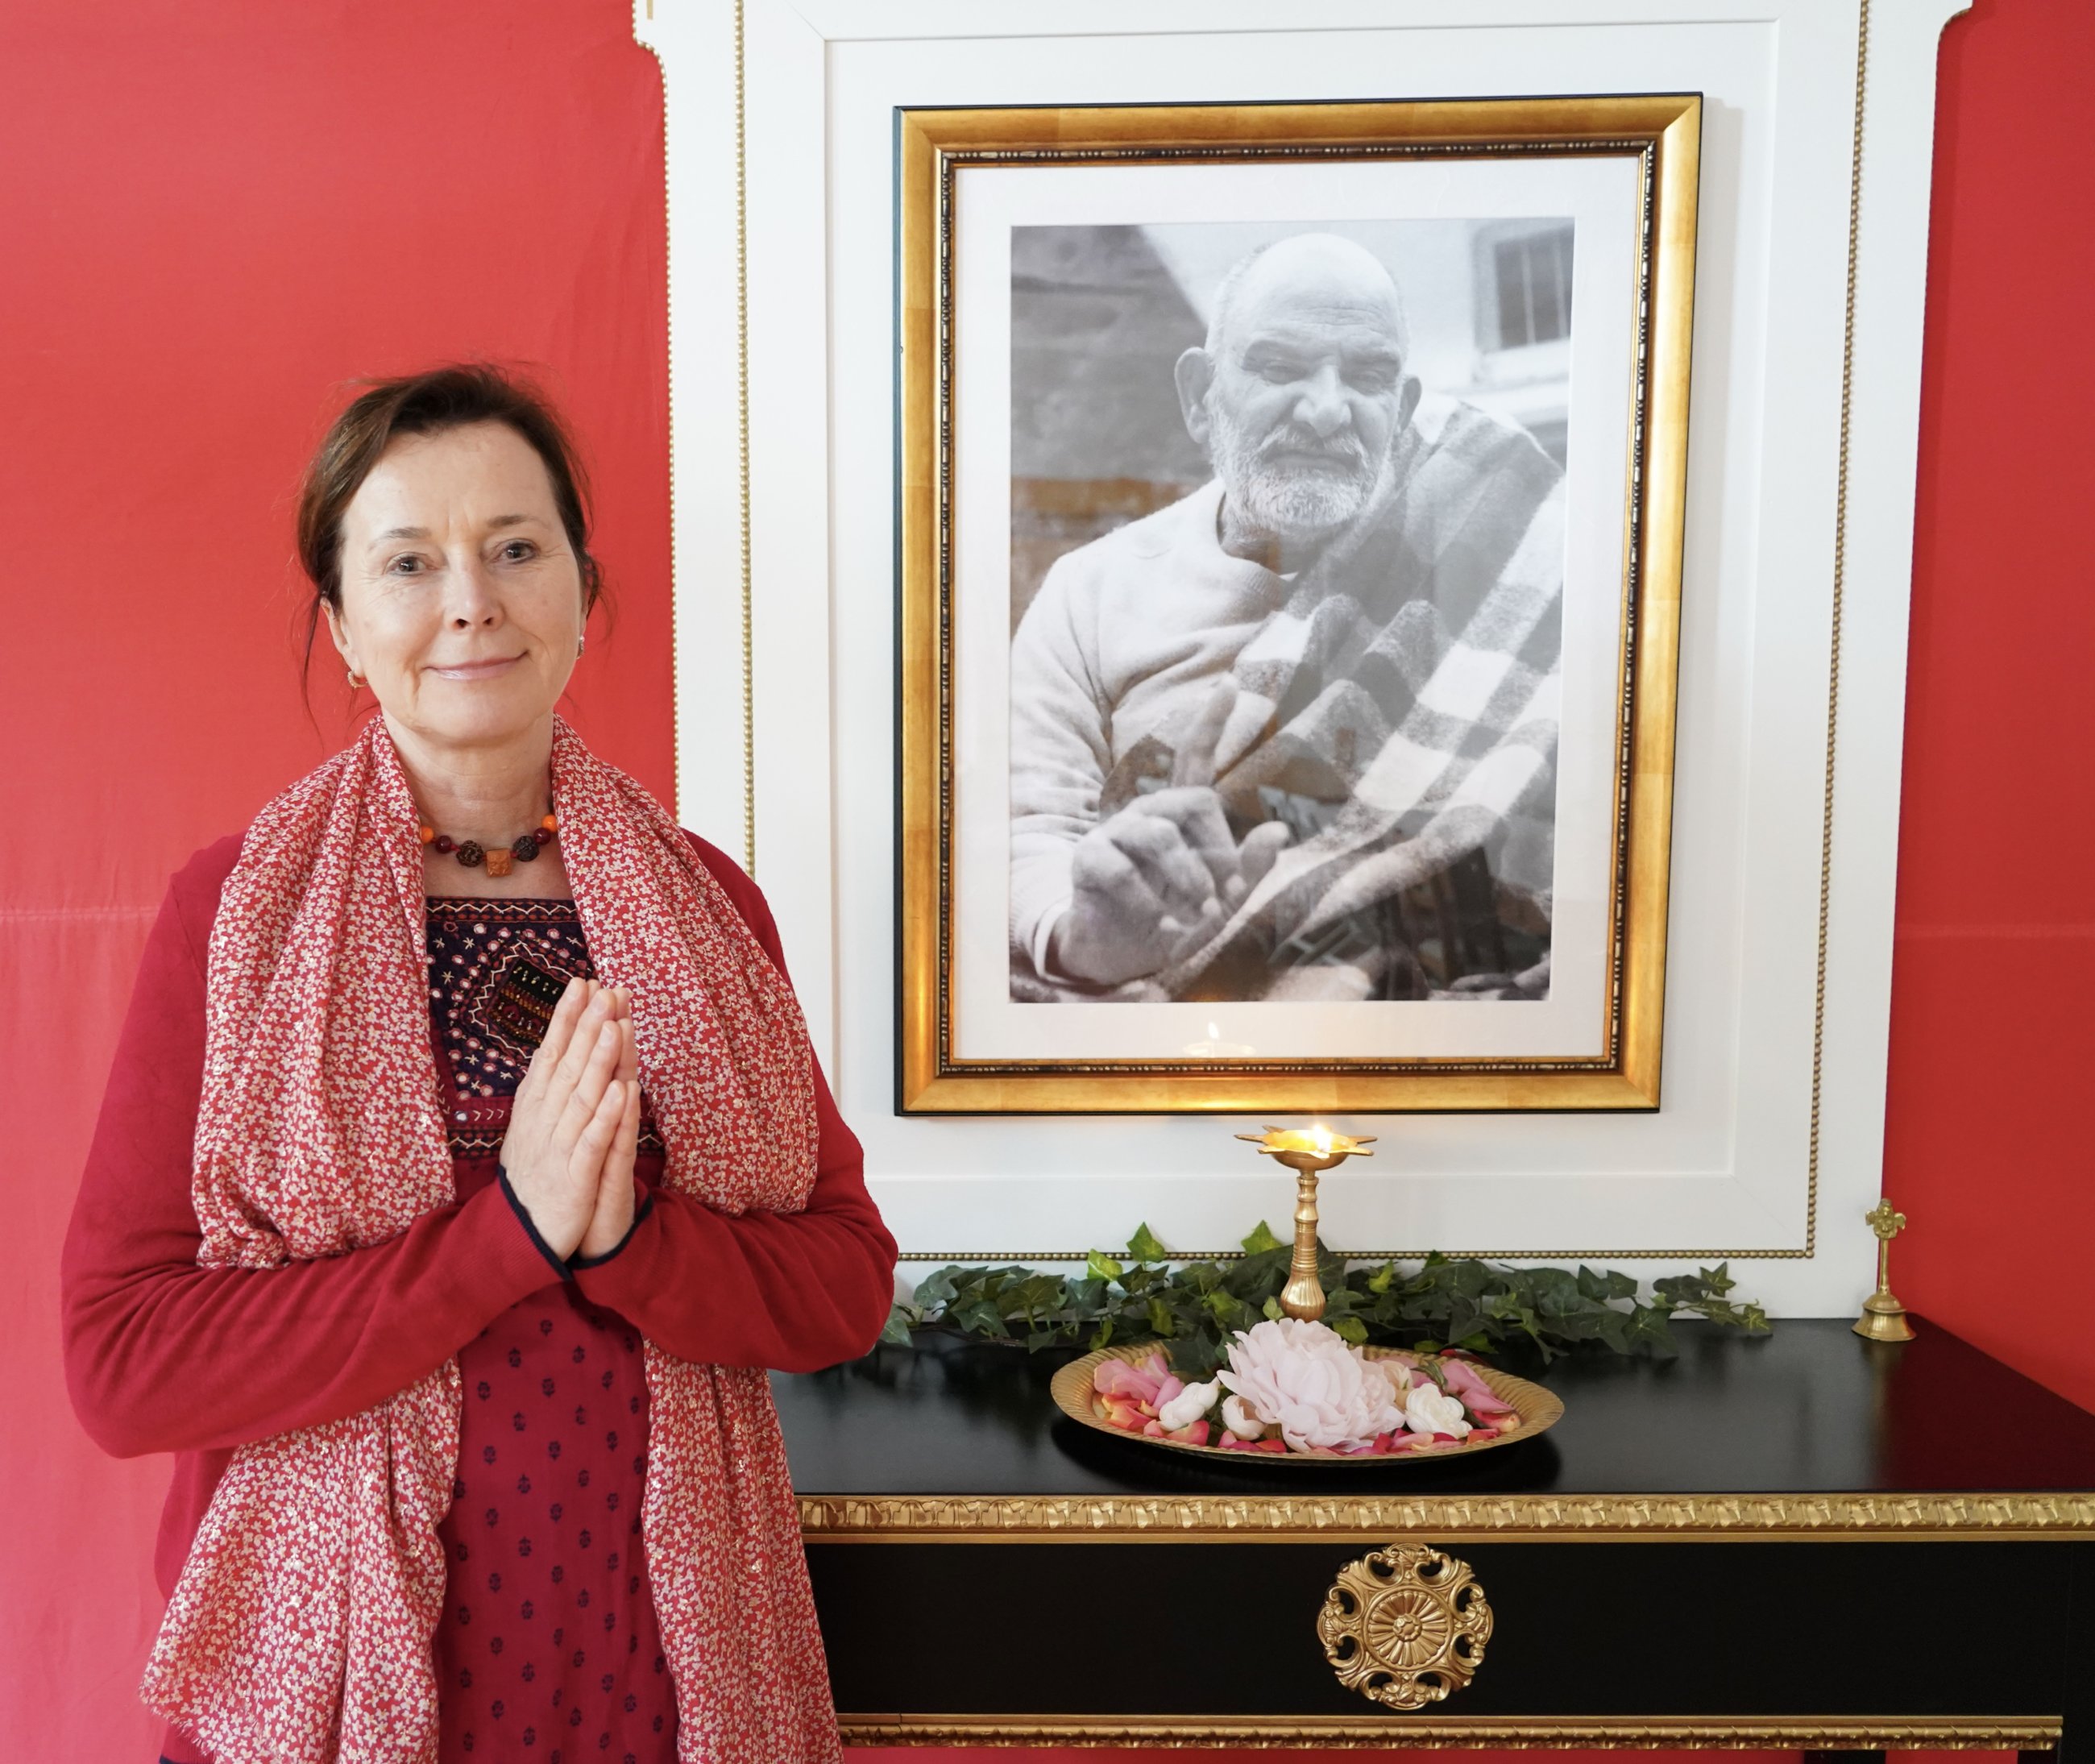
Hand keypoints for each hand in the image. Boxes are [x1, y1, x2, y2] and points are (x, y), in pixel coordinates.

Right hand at [497, 978, 631, 1261]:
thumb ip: (544, 1088)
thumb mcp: (533, 1127)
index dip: (566, 1017)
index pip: (551, 1052)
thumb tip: (551, 1044)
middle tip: (604, 989)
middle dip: (586, 1026)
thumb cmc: (535, 1176)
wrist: (521, 1237)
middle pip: (567, 1067)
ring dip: (598, 1061)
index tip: (582, 981)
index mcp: (534, 1107)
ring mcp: (558, 1148)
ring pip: (580, 1097)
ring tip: (614, 1025)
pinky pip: (592, 1142)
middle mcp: (543, 1122)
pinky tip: (621, 1090)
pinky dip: (606, 1116)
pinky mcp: (575, 1178)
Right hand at [1049, 683, 1290, 988]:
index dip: (1211, 722)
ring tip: (1195, 915)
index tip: (1230, 683)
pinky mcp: (1090, 859)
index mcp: (1179, 813)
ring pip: (1159, 835)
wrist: (1124, 955)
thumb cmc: (1177, 918)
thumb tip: (1281, 830)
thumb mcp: (1224, 898)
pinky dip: (1151, 905)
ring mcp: (1115, 831)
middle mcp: (1147, 811)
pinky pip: (1124, 871)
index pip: (1195, 757)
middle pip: (1191, 803)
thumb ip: (1251, 867)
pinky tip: (1165, 929)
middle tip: (1220, 898)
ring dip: (1186, 880)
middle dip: (1215, 854)